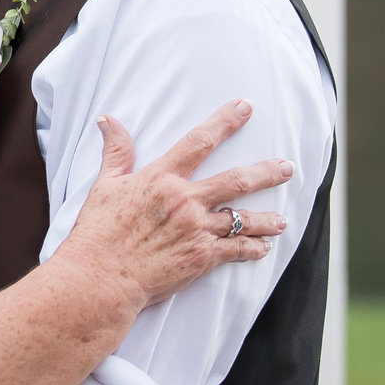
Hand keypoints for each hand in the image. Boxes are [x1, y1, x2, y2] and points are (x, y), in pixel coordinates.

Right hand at [59, 104, 291, 307]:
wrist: (101, 277)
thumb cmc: (98, 232)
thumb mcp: (104, 186)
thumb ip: (115, 152)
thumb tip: (107, 120)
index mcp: (161, 178)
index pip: (199, 141)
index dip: (224, 122)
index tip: (244, 108)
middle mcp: (185, 200)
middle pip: (236, 180)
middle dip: (266, 172)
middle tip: (286, 167)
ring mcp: (196, 229)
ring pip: (242, 218)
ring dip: (267, 219)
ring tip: (283, 220)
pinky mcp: (201, 257)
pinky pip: (236, 250)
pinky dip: (253, 249)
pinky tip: (263, 249)